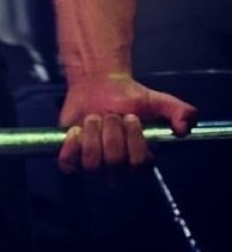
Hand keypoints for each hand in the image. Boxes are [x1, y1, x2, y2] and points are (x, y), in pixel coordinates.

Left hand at [57, 73, 196, 173]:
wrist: (97, 84)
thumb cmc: (127, 97)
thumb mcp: (155, 100)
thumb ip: (178, 111)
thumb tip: (183, 128)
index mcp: (138, 159)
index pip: (138, 164)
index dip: (133, 140)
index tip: (130, 116)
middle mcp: (117, 167)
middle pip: (113, 163)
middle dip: (111, 131)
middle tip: (110, 114)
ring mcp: (94, 164)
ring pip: (91, 164)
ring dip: (91, 134)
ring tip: (94, 117)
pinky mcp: (72, 157)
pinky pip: (68, 165)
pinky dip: (70, 146)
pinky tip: (76, 130)